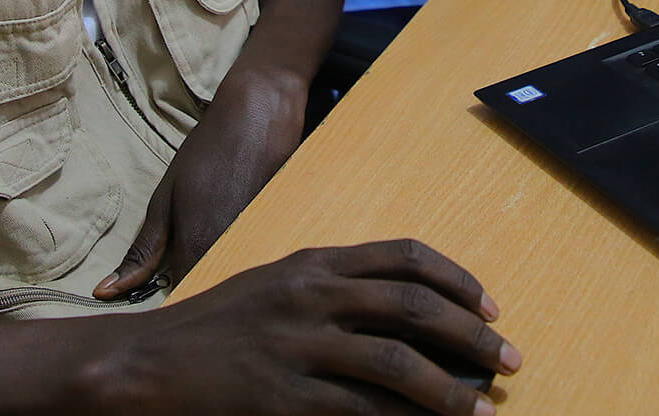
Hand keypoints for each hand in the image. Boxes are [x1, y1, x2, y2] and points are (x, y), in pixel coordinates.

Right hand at [82, 240, 520, 414]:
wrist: (150, 361)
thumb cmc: (218, 326)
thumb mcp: (277, 285)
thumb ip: (333, 287)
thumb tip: (402, 308)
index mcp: (315, 263)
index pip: (405, 257)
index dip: (457, 282)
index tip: (490, 308)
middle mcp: (313, 295)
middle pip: (415, 307)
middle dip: (472, 335)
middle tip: (508, 359)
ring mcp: (299, 347)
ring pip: (398, 364)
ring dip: (452, 391)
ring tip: (485, 409)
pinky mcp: (285, 398)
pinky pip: (361, 411)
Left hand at [97, 64, 306, 296]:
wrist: (259, 111)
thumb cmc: (207, 151)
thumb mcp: (165, 199)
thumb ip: (142, 251)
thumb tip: (106, 292)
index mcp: (198, 245)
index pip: (181, 301)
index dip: (168, 309)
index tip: (156, 311)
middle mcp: (231, 251)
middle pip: (210, 293)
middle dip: (196, 297)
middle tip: (183, 285)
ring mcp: (261, 243)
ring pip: (236, 280)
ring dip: (221, 280)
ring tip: (211, 269)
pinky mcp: (282, 234)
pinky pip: (257, 263)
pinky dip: (245, 263)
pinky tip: (237, 251)